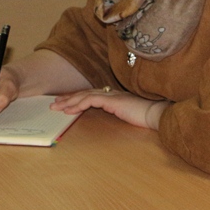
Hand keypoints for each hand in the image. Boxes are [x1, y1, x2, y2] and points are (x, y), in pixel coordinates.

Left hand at [50, 87, 168, 129]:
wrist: (156, 114)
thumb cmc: (146, 117)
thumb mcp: (128, 114)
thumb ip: (118, 112)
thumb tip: (111, 115)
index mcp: (115, 96)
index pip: (91, 95)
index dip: (77, 98)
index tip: (65, 103)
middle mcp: (111, 93)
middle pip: (85, 93)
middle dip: (69, 98)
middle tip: (54, 103)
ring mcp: (112, 95)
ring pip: (85, 95)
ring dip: (69, 101)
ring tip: (57, 106)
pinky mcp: (112, 100)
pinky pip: (91, 100)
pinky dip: (79, 104)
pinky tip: (70, 110)